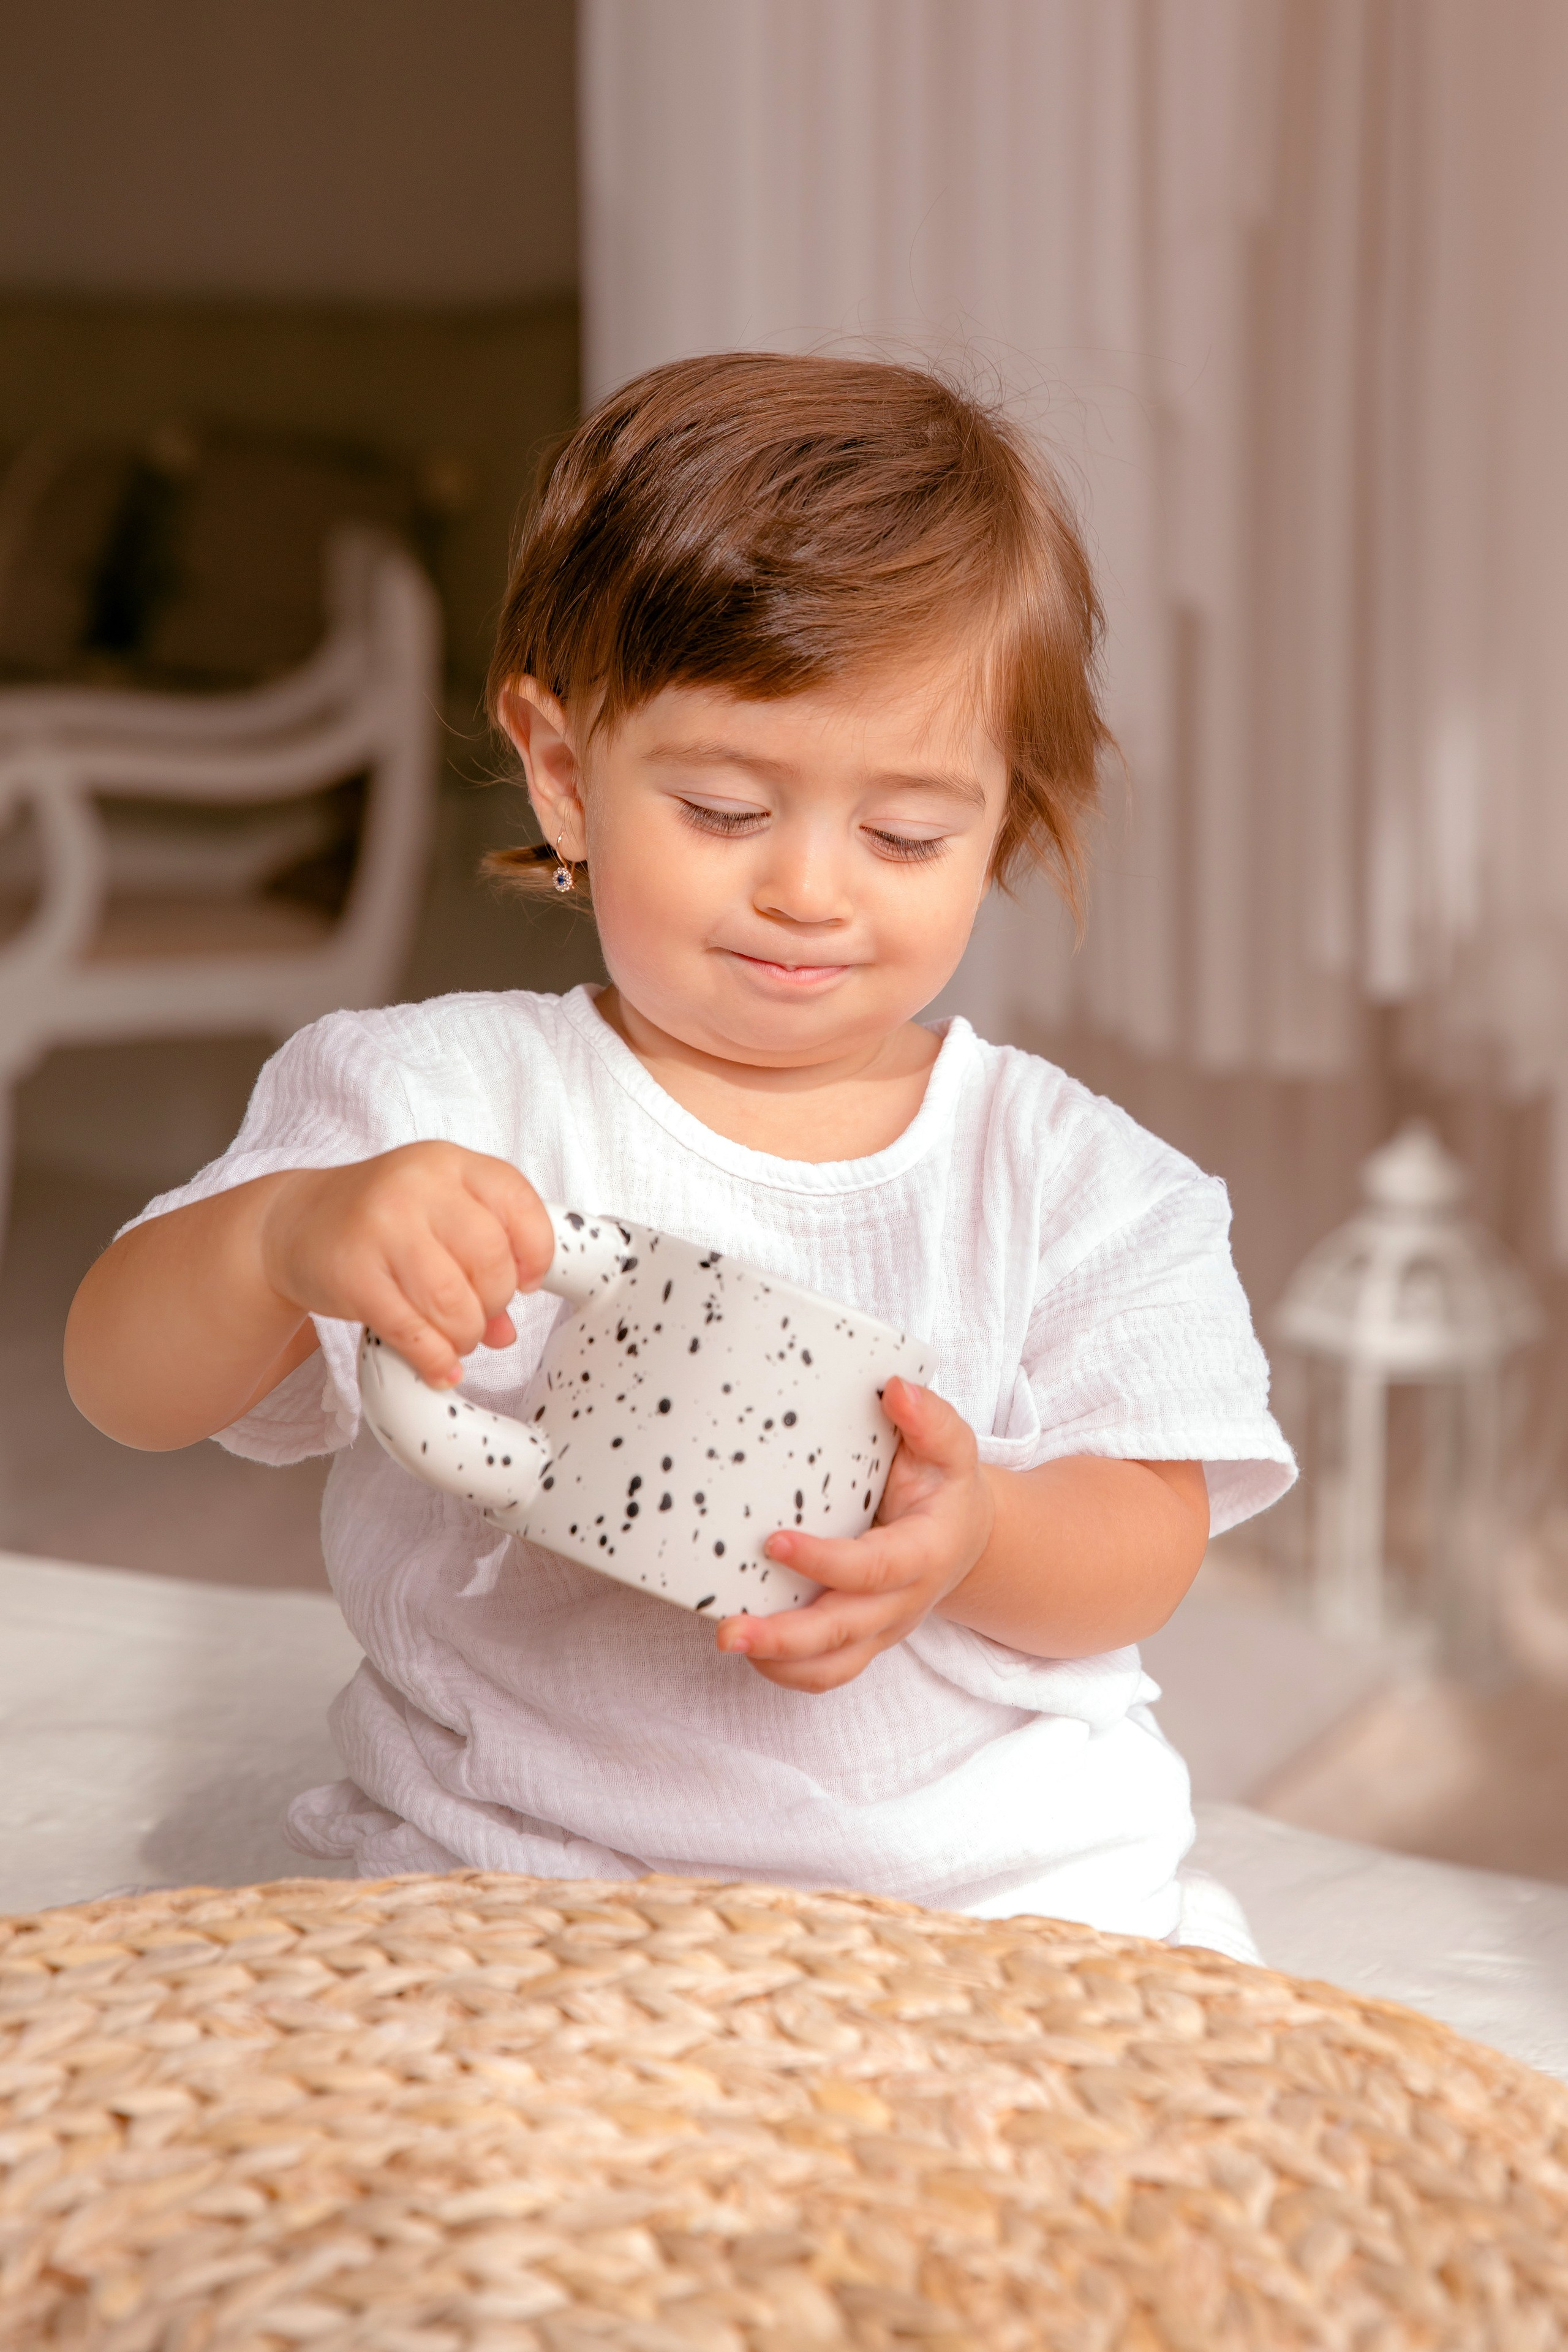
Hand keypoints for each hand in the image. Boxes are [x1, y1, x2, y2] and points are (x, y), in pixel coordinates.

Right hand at [256, 1142, 556, 1388]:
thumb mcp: (435, 1217)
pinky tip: (436, 1366)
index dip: (535, 1253)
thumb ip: (480, 1262)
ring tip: (454, 1339)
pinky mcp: (353, 1274)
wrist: (292, 1223)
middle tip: (478, 1315)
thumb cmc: (376, 1219)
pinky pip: (412, 1331)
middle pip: (491, 1260)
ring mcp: (383, 1227)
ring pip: (454, 1302)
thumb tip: (507, 1333)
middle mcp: (418, 1185)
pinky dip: (433, 1359)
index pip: (520, 1205)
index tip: (525, 1281)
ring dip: (464, 1335)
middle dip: (494, 1303)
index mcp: (450, 1163)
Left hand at [714, 1377, 993, 1692]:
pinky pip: (826, 1671)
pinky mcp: (861, 1640)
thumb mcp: (951, 1448)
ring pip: (833, 1665)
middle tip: (730, 1629)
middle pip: (845, 1632)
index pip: (873, 1569)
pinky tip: (749, 1648)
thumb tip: (896, 1389)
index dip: (823, 1562)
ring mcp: (881, 1629)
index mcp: (924, 1553)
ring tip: (730, 1640)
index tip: (772, 1541)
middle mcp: (903, 1602)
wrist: (965, 1538)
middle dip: (785, 1636)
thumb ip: (930, 1419)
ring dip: (778, 1660)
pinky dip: (786, 1669)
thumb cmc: (946, 1488)